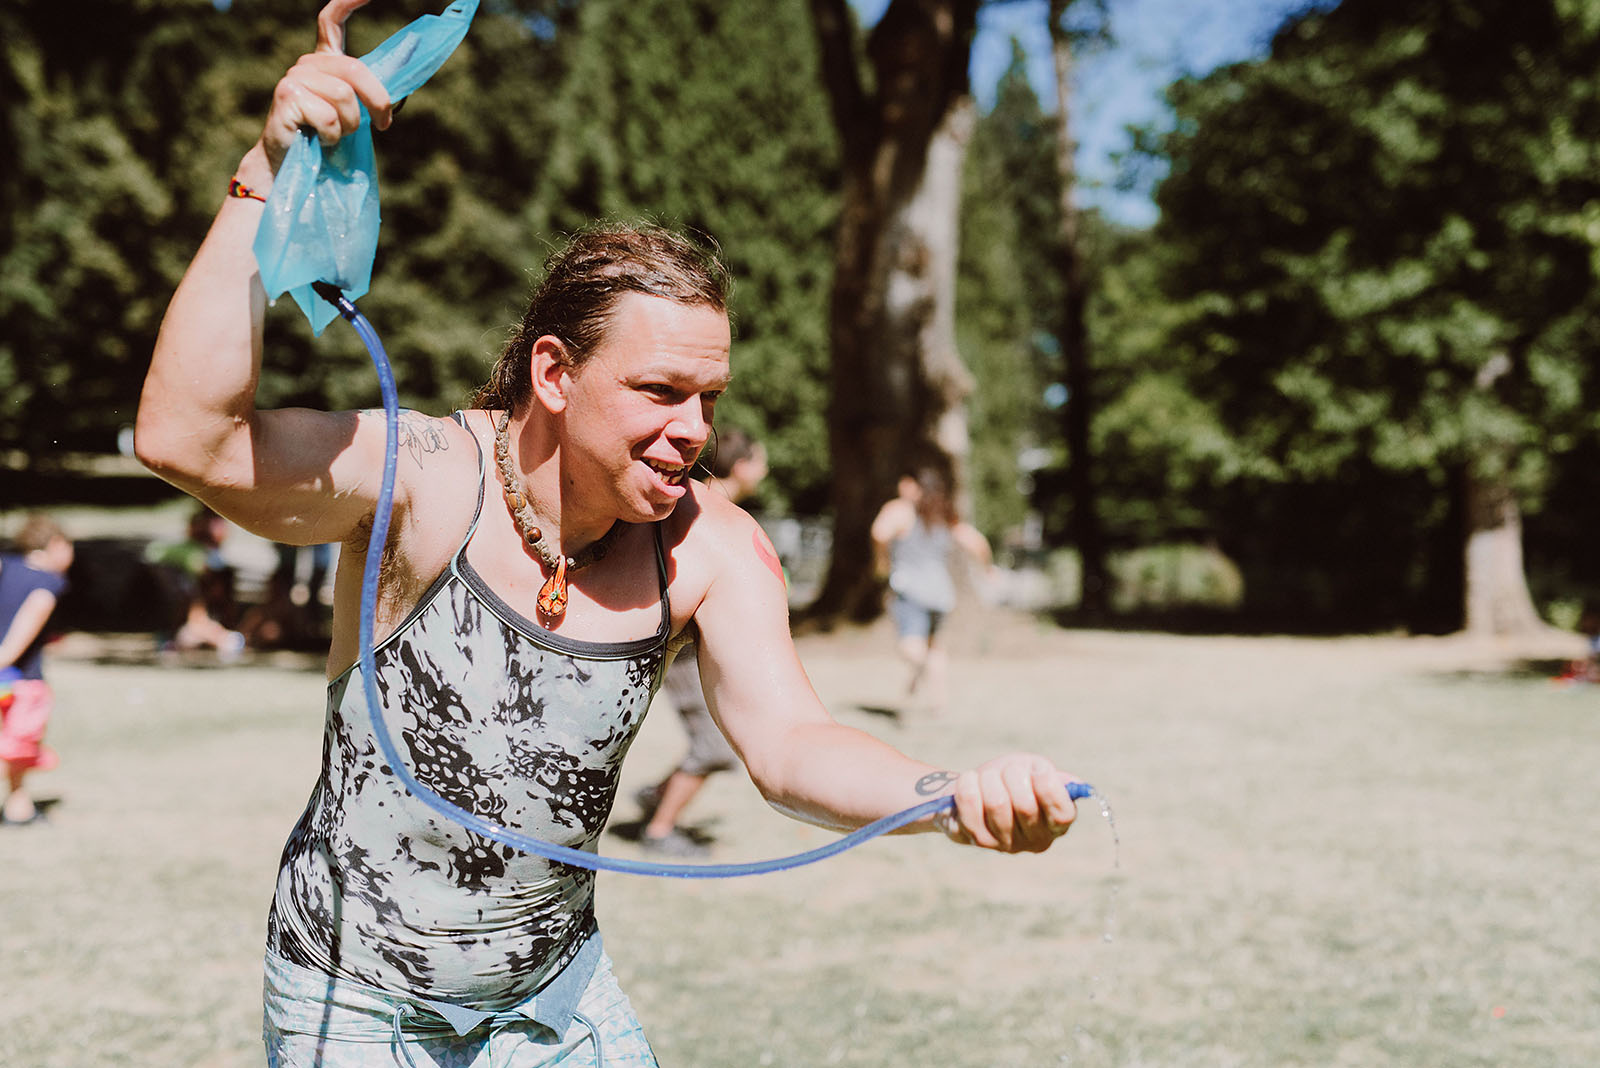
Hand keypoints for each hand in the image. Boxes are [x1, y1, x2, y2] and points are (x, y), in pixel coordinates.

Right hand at [258, 0, 393, 172]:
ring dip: (350, 125)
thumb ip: (372, 91)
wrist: (290, 165)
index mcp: (324, 62)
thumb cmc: (325, 138)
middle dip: (378, 101)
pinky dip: (333, 136)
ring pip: (345, 96)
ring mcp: (295, 76)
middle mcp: (307, 63)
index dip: (348, 3)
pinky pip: (330, 116)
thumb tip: (407, 69)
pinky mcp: (287, 96)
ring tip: (335, 134)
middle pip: (356, 69)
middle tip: (383, 124)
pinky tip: (318, 139)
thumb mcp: (354, 112)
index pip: (331, 21)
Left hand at [937, 754, 1076, 852]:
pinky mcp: (978, 839)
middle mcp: (1035, 840)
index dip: (1048, 787)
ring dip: (990, 779)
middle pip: (1025, 805)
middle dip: (1014, 775)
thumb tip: (1072, 784)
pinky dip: (968, 785)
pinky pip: (971, 808)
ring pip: (997, 804)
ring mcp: (1005, 844)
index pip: (1062, 814)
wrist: (977, 787)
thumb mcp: (1036, 771)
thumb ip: (1054, 776)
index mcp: (1057, 823)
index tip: (1037, 768)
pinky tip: (970, 779)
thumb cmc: (1013, 778)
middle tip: (1009, 770)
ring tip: (989, 775)